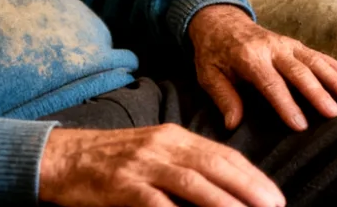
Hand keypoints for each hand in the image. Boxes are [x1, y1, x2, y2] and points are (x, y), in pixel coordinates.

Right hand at [38, 125, 283, 206]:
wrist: (61, 158)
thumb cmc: (110, 160)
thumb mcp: (152, 152)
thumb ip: (183, 164)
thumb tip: (222, 186)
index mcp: (174, 136)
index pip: (222, 155)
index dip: (251, 176)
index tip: (274, 196)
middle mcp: (163, 146)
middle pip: (215, 166)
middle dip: (249, 188)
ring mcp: (142, 165)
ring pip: (192, 183)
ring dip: (224, 203)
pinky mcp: (122, 185)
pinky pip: (155, 204)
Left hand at [188, 5, 336, 131]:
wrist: (220, 20)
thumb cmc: (213, 52)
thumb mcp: (208, 74)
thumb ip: (223, 97)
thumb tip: (233, 124)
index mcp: (248, 57)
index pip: (270, 83)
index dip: (286, 104)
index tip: (300, 125)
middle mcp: (272, 48)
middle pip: (299, 71)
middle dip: (318, 93)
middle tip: (333, 114)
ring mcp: (287, 44)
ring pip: (315, 61)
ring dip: (335, 78)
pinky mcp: (296, 44)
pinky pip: (320, 56)